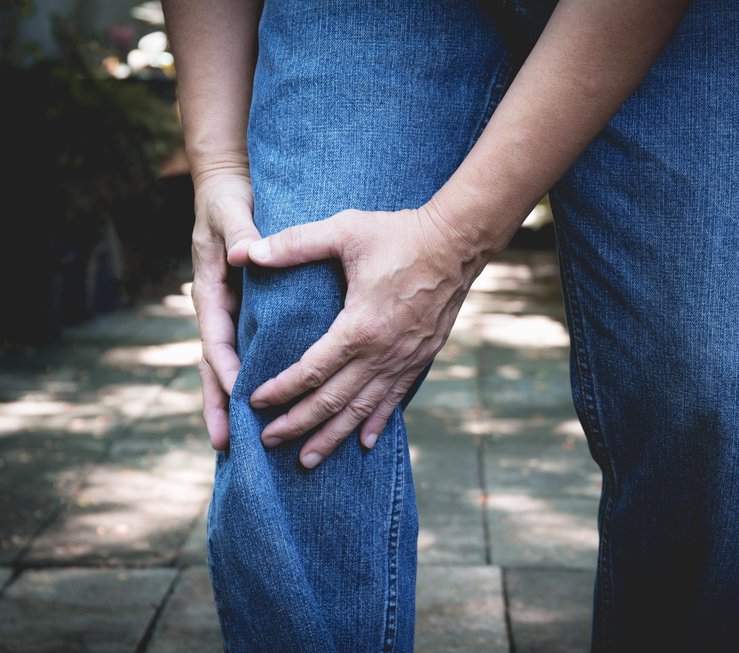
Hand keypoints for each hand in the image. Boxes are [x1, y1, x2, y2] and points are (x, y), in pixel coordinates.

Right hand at [191, 170, 260, 449]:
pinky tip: (268, 405)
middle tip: (224, 445)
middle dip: (219, 404)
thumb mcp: (232, 211)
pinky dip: (253, 379)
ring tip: (239, 444)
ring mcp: (232, 313)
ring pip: (230, 365)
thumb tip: (241, 256)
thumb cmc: (229, 198)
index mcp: (210, 291)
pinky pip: (250, 351)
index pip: (216, 339)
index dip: (227, 369)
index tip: (240, 395)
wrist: (229, 186)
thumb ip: (240, 232)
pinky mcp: (248, 312)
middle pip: (216, 365)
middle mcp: (219, 308)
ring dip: (232, 402)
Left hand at [248, 203, 486, 468]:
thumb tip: (244, 250)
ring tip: (308, 459)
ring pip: (362, 409)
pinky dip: (375, 423)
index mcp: (359, 327)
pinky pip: (394, 399)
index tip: (255, 402)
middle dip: (298, 424)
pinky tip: (362, 442)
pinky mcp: (421, 358)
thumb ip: (294, 244)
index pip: (310, 371)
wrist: (458, 242)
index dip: (280, 390)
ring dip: (332, 436)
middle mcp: (382, 353)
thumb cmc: (400, 234)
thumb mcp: (344, 231)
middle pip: (332, 401)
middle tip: (269, 440)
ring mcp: (404, 360)